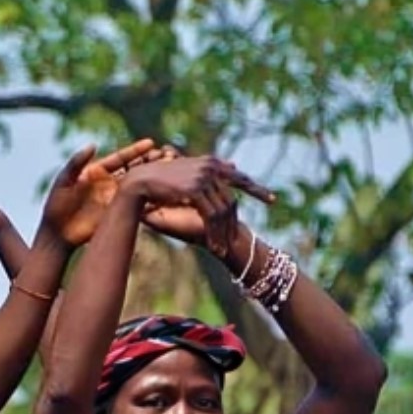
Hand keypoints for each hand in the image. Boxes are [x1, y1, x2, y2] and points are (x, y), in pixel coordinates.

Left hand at [41, 138, 169, 246]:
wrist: (56, 234)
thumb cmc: (55, 206)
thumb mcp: (63, 182)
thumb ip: (76, 163)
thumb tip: (94, 144)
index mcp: (96, 172)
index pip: (120, 159)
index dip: (135, 151)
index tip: (151, 143)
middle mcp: (107, 184)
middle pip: (132, 170)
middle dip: (149, 163)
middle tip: (168, 155)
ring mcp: (113, 199)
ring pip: (137, 186)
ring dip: (152, 180)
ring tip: (170, 173)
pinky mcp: (115, 214)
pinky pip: (134, 206)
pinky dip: (148, 201)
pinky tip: (163, 197)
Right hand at [119, 154, 272, 256]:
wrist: (140, 181)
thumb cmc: (160, 179)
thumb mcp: (189, 173)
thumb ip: (211, 171)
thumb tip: (233, 165)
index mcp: (212, 163)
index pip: (239, 178)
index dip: (256, 189)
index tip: (272, 200)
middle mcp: (211, 167)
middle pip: (231, 200)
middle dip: (234, 224)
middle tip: (239, 241)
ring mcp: (204, 178)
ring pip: (222, 211)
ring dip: (223, 233)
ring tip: (223, 250)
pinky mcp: (195, 190)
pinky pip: (211, 216)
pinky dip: (214, 233)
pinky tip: (214, 246)